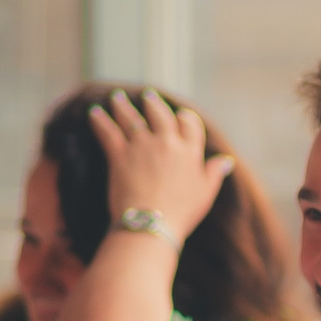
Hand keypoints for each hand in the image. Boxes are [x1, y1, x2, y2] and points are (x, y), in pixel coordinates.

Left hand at [88, 88, 232, 242]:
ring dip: (123, 106)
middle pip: (160, 115)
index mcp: (189, 152)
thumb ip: (214, 173)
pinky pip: (108, 131)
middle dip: (153, 104)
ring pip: (132, 118)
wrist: (153, 223)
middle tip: (147, 96)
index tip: (181, 114)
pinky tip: (94, 113)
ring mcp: (142, 146)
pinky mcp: (120, 154)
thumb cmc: (181, 213)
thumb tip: (226, 160)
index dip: (185, 117)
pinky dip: (100, 121)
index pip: (190, 125)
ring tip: (117, 97)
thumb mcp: (205, 193)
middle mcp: (167, 143)